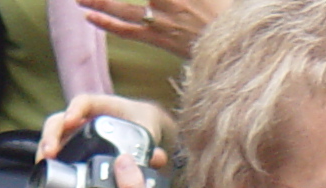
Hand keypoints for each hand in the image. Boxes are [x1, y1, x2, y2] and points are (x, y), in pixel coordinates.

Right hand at [38, 92, 175, 162]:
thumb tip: (157, 158)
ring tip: (42, 163)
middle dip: (52, 133)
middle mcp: (85, 117)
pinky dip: (51, 159)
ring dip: (46, 147)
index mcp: (103, 106)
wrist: (142, 127)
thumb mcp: (147, 130)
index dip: (75, 109)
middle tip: (49, 151)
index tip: (71, 120)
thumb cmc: (142, 122)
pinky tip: (45, 171)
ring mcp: (77, 132)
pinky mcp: (75, 147)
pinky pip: (59, 150)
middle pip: (61, 120)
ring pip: (55, 135)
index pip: (84, 102)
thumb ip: (152, 144)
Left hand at [79, 0, 226, 58]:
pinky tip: (91, 17)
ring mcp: (159, 20)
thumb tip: (154, 0)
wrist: (234, 44)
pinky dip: (107, 23)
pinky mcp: (158, 38)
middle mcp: (163, 2)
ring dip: (98, 2)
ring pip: (121, 8)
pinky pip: (127, 31)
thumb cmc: (224, 10)